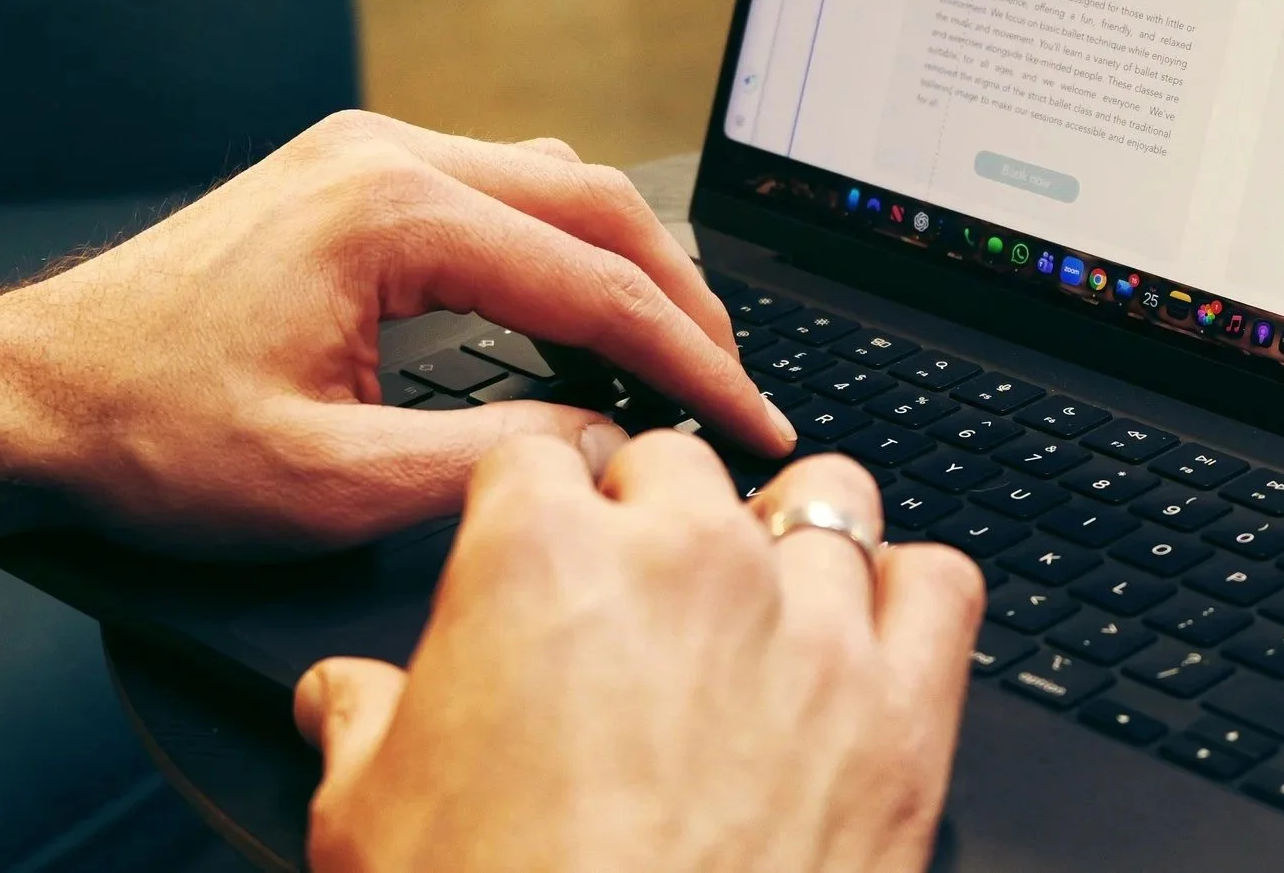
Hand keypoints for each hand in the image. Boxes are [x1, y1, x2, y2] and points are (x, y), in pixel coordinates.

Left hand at [0, 112, 793, 552]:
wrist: (23, 393)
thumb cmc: (146, 434)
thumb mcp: (325, 481)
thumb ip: (489, 457)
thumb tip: (609, 441)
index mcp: (389, 212)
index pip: (595, 279)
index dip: (692, 359)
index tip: (752, 417)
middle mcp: (386, 153)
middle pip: (596, 203)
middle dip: (682, 296)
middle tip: (735, 383)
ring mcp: (365, 152)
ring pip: (554, 182)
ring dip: (626, 261)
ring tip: (674, 350)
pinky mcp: (348, 174)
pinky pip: (499, 186)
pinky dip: (562, 245)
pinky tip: (578, 309)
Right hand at [296, 436, 982, 872]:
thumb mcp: (366, 823)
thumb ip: (362, 724)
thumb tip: (342, 695)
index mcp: (542, 557)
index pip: (536, 460)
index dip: (529, 510)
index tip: (534, 546)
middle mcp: (685, 560)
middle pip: (676, 462)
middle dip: (650, 515)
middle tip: (629, 603)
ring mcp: (807, 624)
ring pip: (824, 497)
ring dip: (786, 540)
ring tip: (757, 608)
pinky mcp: (903, 709)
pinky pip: (941, 586)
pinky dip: (910, 597)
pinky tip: (865, 643)